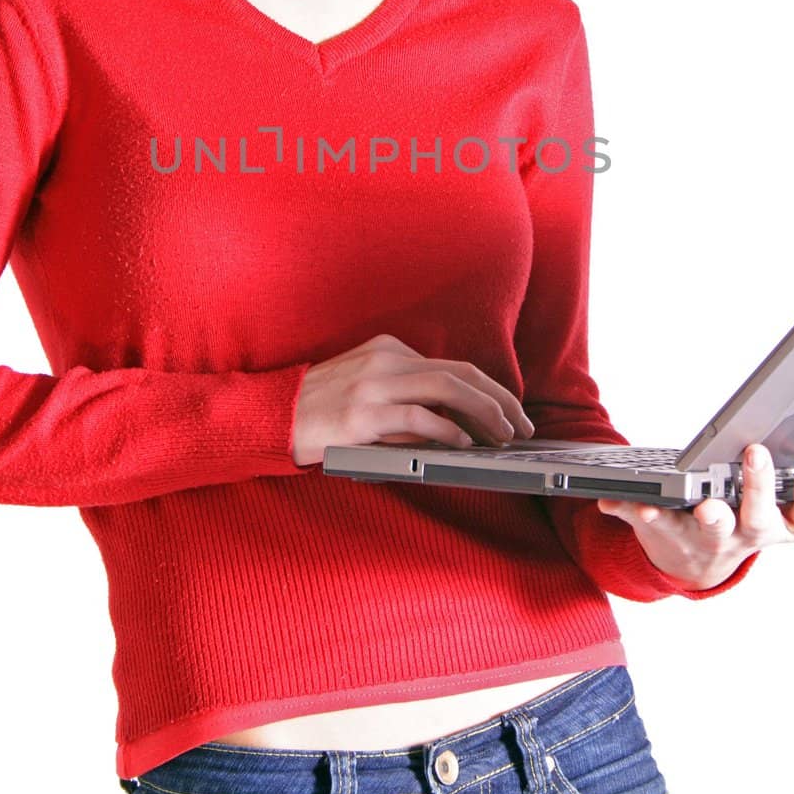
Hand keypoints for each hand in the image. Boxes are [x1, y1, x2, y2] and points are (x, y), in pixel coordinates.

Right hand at [291, 333, 534, 467]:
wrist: (271, 417)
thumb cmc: (320, 410)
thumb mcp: (366, 389)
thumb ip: (406, 396)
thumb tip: (458, 424)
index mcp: (387, 349)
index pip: (452, 366)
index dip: (488, 390)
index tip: (508, 411)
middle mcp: (385, 360)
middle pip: (460, 372)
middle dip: (500, 399)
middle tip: (522, 425)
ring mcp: (374, 385)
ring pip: (448, 388)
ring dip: (485, 413)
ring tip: (503, 436)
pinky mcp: (363, 414)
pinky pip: (419, 417)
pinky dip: (449, 430)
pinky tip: (464, 444)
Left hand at [595, 443, 793, 589]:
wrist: (694, 568)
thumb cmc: (739, 526)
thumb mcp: (783, 519)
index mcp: (774, 525)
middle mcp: (741, 534)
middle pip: (755, 517)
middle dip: (757, 487)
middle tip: (755, 456)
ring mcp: (701, 537)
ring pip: (697, 527)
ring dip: (690, 512)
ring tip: (673, 501)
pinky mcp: (662, 532)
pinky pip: (642, 520)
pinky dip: (628, 508)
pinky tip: (614, 500)